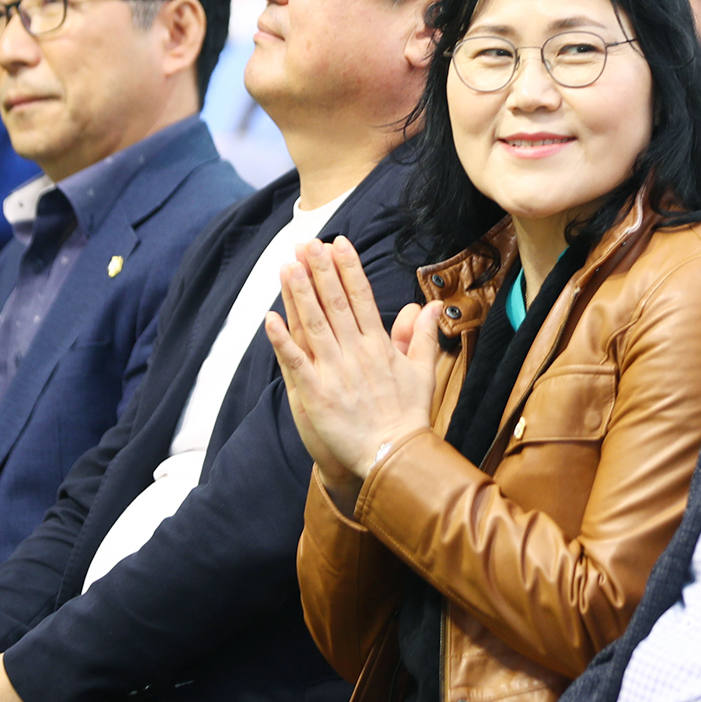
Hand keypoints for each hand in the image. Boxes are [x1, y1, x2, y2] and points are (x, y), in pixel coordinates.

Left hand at [263, 238, 439, 505]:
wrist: (393, 458)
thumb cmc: (407, 418)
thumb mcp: (423, 372)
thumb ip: (423, 336)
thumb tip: (431, 305)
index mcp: (380, 346)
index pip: (362, 298)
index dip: (349, 269)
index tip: (338, 244)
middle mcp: (357, 354)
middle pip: (335, 304)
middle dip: (320, 271)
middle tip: (307, 243)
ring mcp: (335, 373)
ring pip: (314, 324)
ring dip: (299, 294)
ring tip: (288, 265)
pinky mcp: (316, 394)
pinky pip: (296, 362)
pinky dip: (282, 340)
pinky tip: (269, 318)